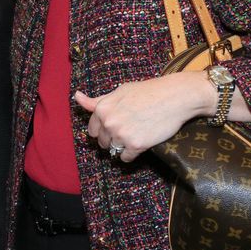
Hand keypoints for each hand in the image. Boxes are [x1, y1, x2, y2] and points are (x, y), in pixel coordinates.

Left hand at [75, 71, 216, 161]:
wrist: (174, 97)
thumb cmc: (147, 92)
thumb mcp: (119, 92)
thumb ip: (97, 100)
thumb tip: (76, 97)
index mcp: (102, 108)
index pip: (92, 130)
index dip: (103, 130)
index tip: (114, 127)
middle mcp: (109, 122)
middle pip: (102, 142)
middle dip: (112, 138)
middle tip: (128, 130)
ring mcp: (122, 134)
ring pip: (113, 150)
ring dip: (122, 146)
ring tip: (135, 135)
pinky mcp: (136, 145)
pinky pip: (125, 158)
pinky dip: (131, 155)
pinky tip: (140, 144)